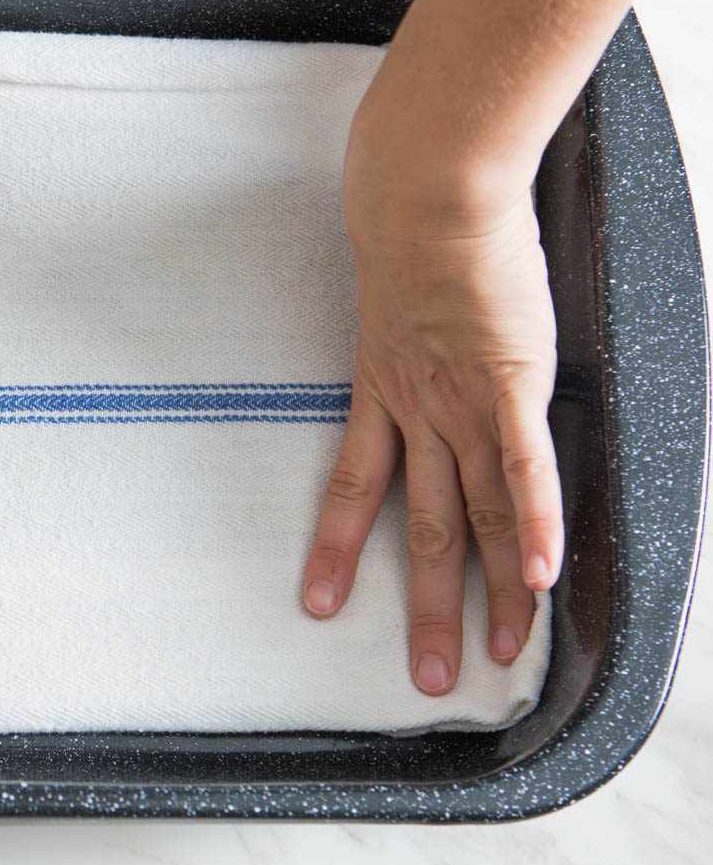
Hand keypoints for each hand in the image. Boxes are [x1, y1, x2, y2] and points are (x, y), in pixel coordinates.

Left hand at [301, 104, 563, 696]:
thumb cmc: (411, 225)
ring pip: (475, 515)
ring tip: (492, 659)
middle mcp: (417, 410)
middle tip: (425, 680)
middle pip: (419, 526)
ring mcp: (461, 401)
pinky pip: (524, 465)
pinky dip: (536, 521)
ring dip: (490, 593)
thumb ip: (408, 337)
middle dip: (422, 607)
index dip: (335, 550)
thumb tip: (423, 349)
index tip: (320, 604)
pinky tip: (545, 577)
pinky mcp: (509, 380)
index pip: (356, 488)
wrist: (425, 183)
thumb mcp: (392, 294)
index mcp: (381, 390)